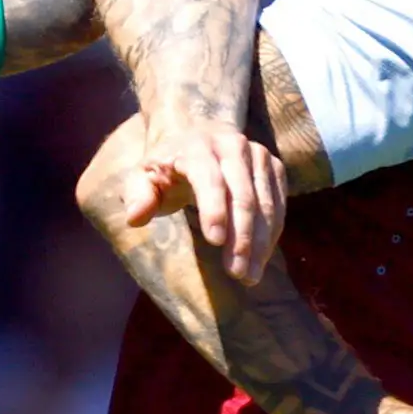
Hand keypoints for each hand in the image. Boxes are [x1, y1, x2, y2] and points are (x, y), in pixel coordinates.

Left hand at [95, 114, 288, 282]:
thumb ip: (137, 195)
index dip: (213, 209)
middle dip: (242, 236)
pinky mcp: (274, 167)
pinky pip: (278, 204)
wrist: (198, 136)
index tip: (214, 243)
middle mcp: (232, 145)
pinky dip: (271, 234)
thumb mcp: (143, 177)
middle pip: (243, 194)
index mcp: (197, 146)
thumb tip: (134, 217)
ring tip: (249, 277)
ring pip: (265, 202)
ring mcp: (258, 154)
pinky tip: (260, 259)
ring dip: (260, 242)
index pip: (209, 178)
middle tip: (237, 273)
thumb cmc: (167, 168)